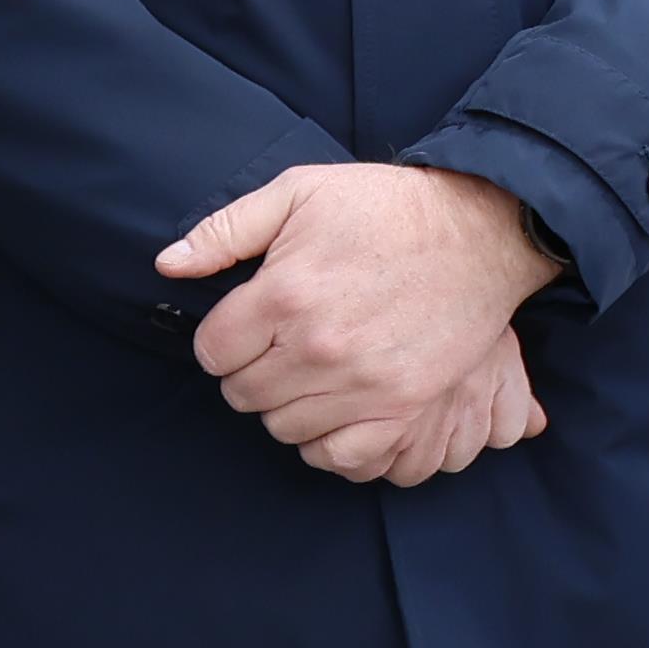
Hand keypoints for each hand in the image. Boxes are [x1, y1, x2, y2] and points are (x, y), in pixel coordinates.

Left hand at [156, 161, 563, 484]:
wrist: (481, 229)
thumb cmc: (385, 207)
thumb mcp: (298, 192)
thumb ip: (225, 230)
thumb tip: (167, 265)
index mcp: (284, 295)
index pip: (212, 353)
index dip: (222, 340)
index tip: (245, 328)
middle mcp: (318, 347)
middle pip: (243, 395)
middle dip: (249, 373)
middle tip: (276, 349)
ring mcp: (364, 383)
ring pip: (284, 428)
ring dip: (287, 406)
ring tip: (307, 374)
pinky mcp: (406, 405)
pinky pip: (342, 455)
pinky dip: (328, 442)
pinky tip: (333, 409)